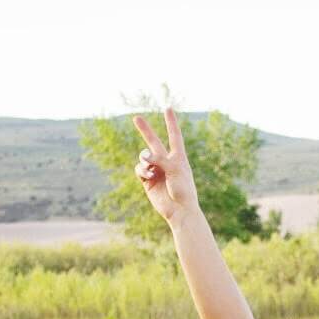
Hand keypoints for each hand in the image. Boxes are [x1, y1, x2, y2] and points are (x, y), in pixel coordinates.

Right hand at [132, 106, 199, 222]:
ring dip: (145, 160)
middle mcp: (166, 162)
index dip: (171, 122)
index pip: (174, 135)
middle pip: (154, 142)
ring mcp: (156, 171)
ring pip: (144, 157)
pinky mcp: (148, 181)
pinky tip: (149, 175)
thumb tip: (143, 156)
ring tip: (150, 168)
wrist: (179, 210)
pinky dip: (142, 170)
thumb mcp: (174, 170)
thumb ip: (159, 159)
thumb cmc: (183, 189)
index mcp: (178, 157)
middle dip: (145, 130)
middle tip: (136, 117)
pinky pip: (140, 169)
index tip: (168, 108)